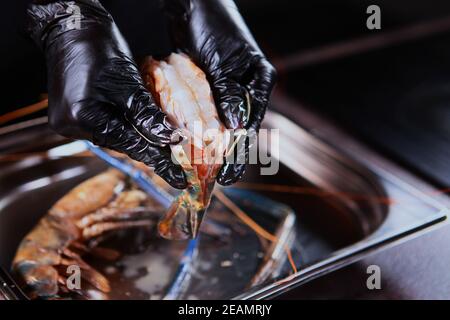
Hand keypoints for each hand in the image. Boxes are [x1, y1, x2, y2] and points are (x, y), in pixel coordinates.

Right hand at [28, 0, 186, 188]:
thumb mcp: (127, 82)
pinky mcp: (74, 113)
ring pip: (115, 135)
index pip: (130, 145)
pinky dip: (127, 125)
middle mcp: (72, 125)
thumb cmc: (97, 46)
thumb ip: (146, 114)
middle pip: (122, 143)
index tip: (180, 177)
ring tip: (166, 143)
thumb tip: (169, 138)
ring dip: (140, 136)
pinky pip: (107, 125)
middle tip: (179, 162)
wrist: (71, 26)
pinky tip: (144, 126)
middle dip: (151, 149)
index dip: (158, 160)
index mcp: (82, 117)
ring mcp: (70, 120)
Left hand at [163, 0, 275, 184]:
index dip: (240, 151)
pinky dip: (198, 128)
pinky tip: (188, 144)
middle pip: (237, 129)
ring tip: (200, 169)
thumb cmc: (214, 22)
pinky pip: (204, 112)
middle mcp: (244, 87)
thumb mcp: (223, 60)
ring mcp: (225, 88)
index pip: (251, 123)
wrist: (191, 2)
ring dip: (210, 145)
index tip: (228, 173)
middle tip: (214, 180)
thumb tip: (236, 127)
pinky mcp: (207, 86)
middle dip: (226, 155)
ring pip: (220, 123)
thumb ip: (229, 93)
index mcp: (258, 80)